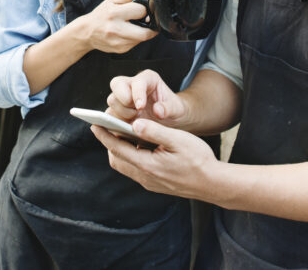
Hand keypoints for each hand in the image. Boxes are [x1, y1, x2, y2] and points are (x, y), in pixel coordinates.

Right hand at [73, 0, 157, 54]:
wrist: (87, 32)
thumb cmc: (100, 15)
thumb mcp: (112, 0)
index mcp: (114, 13)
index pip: (141, 11)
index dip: (145, 9)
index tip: (143, 9)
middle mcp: (116, 29)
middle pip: (145, 33)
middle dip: (150, 26)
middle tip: (146, 21)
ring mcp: (118, 42)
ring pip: (141, 39)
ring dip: (142, 32)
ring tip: (133, 25)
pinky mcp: (120, 49)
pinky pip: (135, 44)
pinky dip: (135, 37)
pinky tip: (127, 32)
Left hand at [90, 119, 217, 199]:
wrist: (213, 184)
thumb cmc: (199, 160)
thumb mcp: (178, 140)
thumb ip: (154, 131)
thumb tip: (134, 123)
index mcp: (148, 165)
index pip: (118, 149)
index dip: (104, 136)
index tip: (94, 124)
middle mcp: (145, 177)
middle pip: (117, 159)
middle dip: (110, 143)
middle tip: (107, 126)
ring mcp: (150, 183)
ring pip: (126, 165)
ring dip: (121, 150)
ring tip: (123, 133)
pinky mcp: (155, 184)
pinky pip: (136, 170)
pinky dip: (131, 156)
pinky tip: (140, 146)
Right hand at [105, 69, 186, 125]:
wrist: (170, 119)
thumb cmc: (173, 110)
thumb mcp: (176, 109)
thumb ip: (168, 108)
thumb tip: (157, 111)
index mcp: (148, 79)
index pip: (137, 81)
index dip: (137, 93)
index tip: (140, 107)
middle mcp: (132, 85)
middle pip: (117, 86)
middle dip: (125, 102)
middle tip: (137, 114)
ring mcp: (123, 98)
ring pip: (112, 101)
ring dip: (121, 114)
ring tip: (135, 122)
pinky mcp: (118, 112)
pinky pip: (109, 116)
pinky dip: (116, 124)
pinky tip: (127, 130)